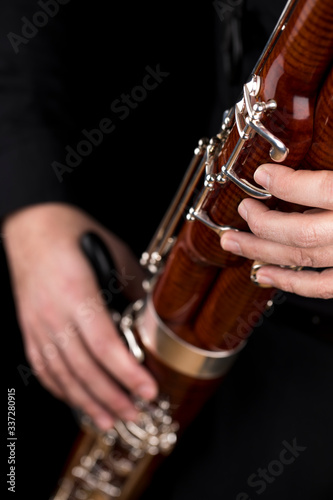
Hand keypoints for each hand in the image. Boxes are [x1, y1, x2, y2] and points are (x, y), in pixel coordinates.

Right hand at [2, 203, 157, 429]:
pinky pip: (44, 368)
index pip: (104, 344)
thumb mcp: (113, 252)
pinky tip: (78, 401)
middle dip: (112, 396)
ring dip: (88, 401)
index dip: (126, 372)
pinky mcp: (30, 330)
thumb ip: (132, 286)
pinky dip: (62, 389)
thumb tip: (150, 315)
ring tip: (110, 420)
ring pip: (63, 374)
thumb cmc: (73, 235)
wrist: (32, 228)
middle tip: (135, 414)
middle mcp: (54, 314)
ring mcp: (38, 325)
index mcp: (77, 293)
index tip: (148, 391)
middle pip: (84, 368)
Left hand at [221, 164, 332, 298]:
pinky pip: (319, 286)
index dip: (286, 184)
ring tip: (233, 242)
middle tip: (242, 210)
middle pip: (301, 232)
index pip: (321, 189)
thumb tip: (296, 163)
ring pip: (301, 258)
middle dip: (263, 223)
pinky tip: (263, 274)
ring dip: (261, 250)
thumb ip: (330, 177)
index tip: (262, 174)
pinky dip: (288, 281)